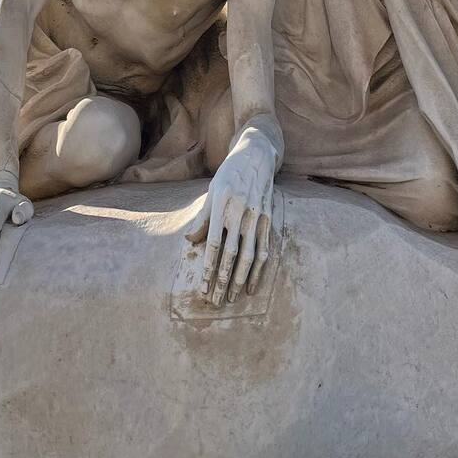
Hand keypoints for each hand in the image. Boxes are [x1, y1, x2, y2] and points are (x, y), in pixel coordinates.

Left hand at [186, 126, 275, 305]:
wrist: (257, 155)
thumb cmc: (228, 175)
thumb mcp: (211, 192)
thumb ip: (202, 218)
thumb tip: (189, 242)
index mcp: (221, 204)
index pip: (213, 243)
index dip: (208, 267)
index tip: (203, 287)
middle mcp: (240, 211)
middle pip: (230, 254)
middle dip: (222, 280)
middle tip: (215, 302)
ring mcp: (256, 216)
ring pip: (249, 255)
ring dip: (239, 279)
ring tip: (231, 298)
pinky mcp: (268, 219)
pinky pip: (264, 249)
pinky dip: (258, 270)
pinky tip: (251, 286)